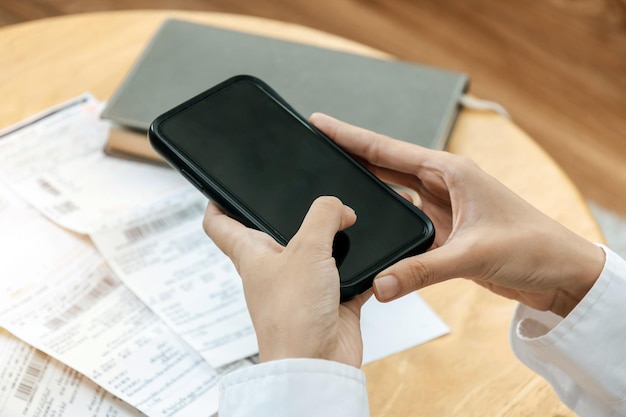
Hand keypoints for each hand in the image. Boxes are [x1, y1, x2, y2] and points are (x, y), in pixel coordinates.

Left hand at [203, 196, 370, 366]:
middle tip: (310, 196)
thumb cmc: (293, 316)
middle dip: (292, 214)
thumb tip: (339, 207)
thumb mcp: (307, 250)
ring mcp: (302, 287)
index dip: (218, 202)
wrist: (316, 364)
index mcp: (252, 255)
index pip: (220, 225)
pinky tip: (375, 259)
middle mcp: (274, 270)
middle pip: (274, 234)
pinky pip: (348, 277)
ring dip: (334, 239)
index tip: (223, 188)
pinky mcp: (330, 302)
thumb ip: (323, 217)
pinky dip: (361, 269)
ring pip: (316, 253)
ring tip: (349, 222)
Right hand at [310, 113, 604, 316]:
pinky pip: (404, 221)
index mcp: (450, 171)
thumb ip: (422, 270)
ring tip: (331, 182)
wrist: (559, 272)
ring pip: (392, 192)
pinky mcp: (444, 231)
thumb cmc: (532, 248)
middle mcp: (443, 184)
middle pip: (385, 164)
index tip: (320, 123)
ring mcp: (442, 207)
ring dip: (366, 187)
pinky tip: (367, 222)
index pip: (388, 149)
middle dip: (350, 154)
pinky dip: (384, 221)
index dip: (350, 136)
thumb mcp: (473, 255)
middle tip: (314, 147)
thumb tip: (380, 283)